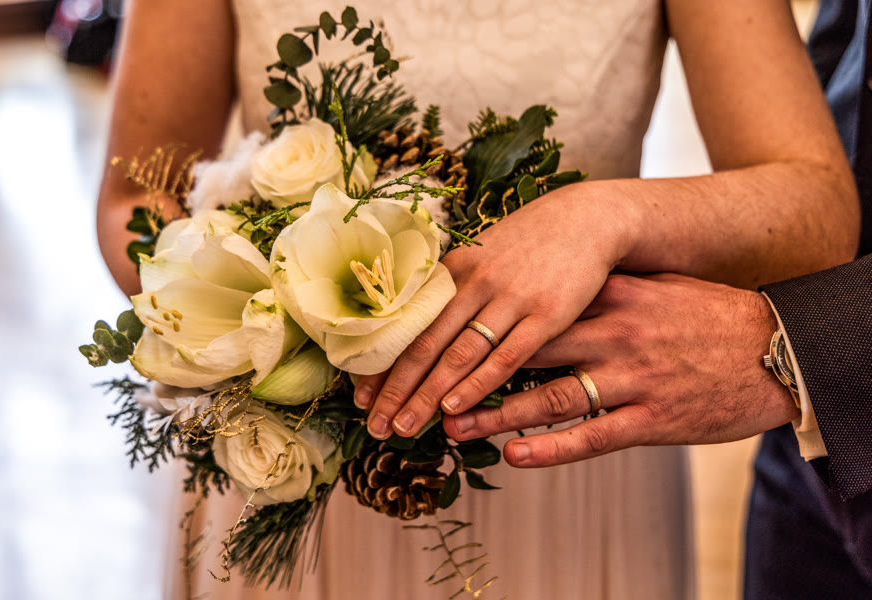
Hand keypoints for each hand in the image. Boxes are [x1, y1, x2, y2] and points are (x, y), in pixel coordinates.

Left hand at [354, 183, 639, 438]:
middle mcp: (474, 284)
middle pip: (424, 345)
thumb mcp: (482, 258)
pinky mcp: (546, 314)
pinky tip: (454, 408)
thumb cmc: (530, 245)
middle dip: (396, 390)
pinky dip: (476, 384)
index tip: (360, 399)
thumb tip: (417, 329)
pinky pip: (504, 356)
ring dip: (427, 396)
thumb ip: (453, 293)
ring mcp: (509, 299)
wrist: (590, 218)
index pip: (406, 327)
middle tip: (375, 426)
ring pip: (458, 355)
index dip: (382, 365)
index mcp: (452, 272)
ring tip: (404, 428)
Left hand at [443, 273, 798, 466]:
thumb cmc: (704, 315)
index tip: (437, 336)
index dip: (480, 324)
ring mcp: (632, 378)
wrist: (774, 349)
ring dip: (496, 415)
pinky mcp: (652, 419)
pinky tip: (513, 455)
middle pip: (525, 354)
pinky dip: (550, 448)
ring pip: (550, 398)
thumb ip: (597, 286)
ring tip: (453, 427)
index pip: (529, 309)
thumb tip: (543, 283)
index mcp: (609, 298)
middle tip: (426, 390)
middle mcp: (613, 335)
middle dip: (471, 374)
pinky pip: (591, 436)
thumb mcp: (649, 285)